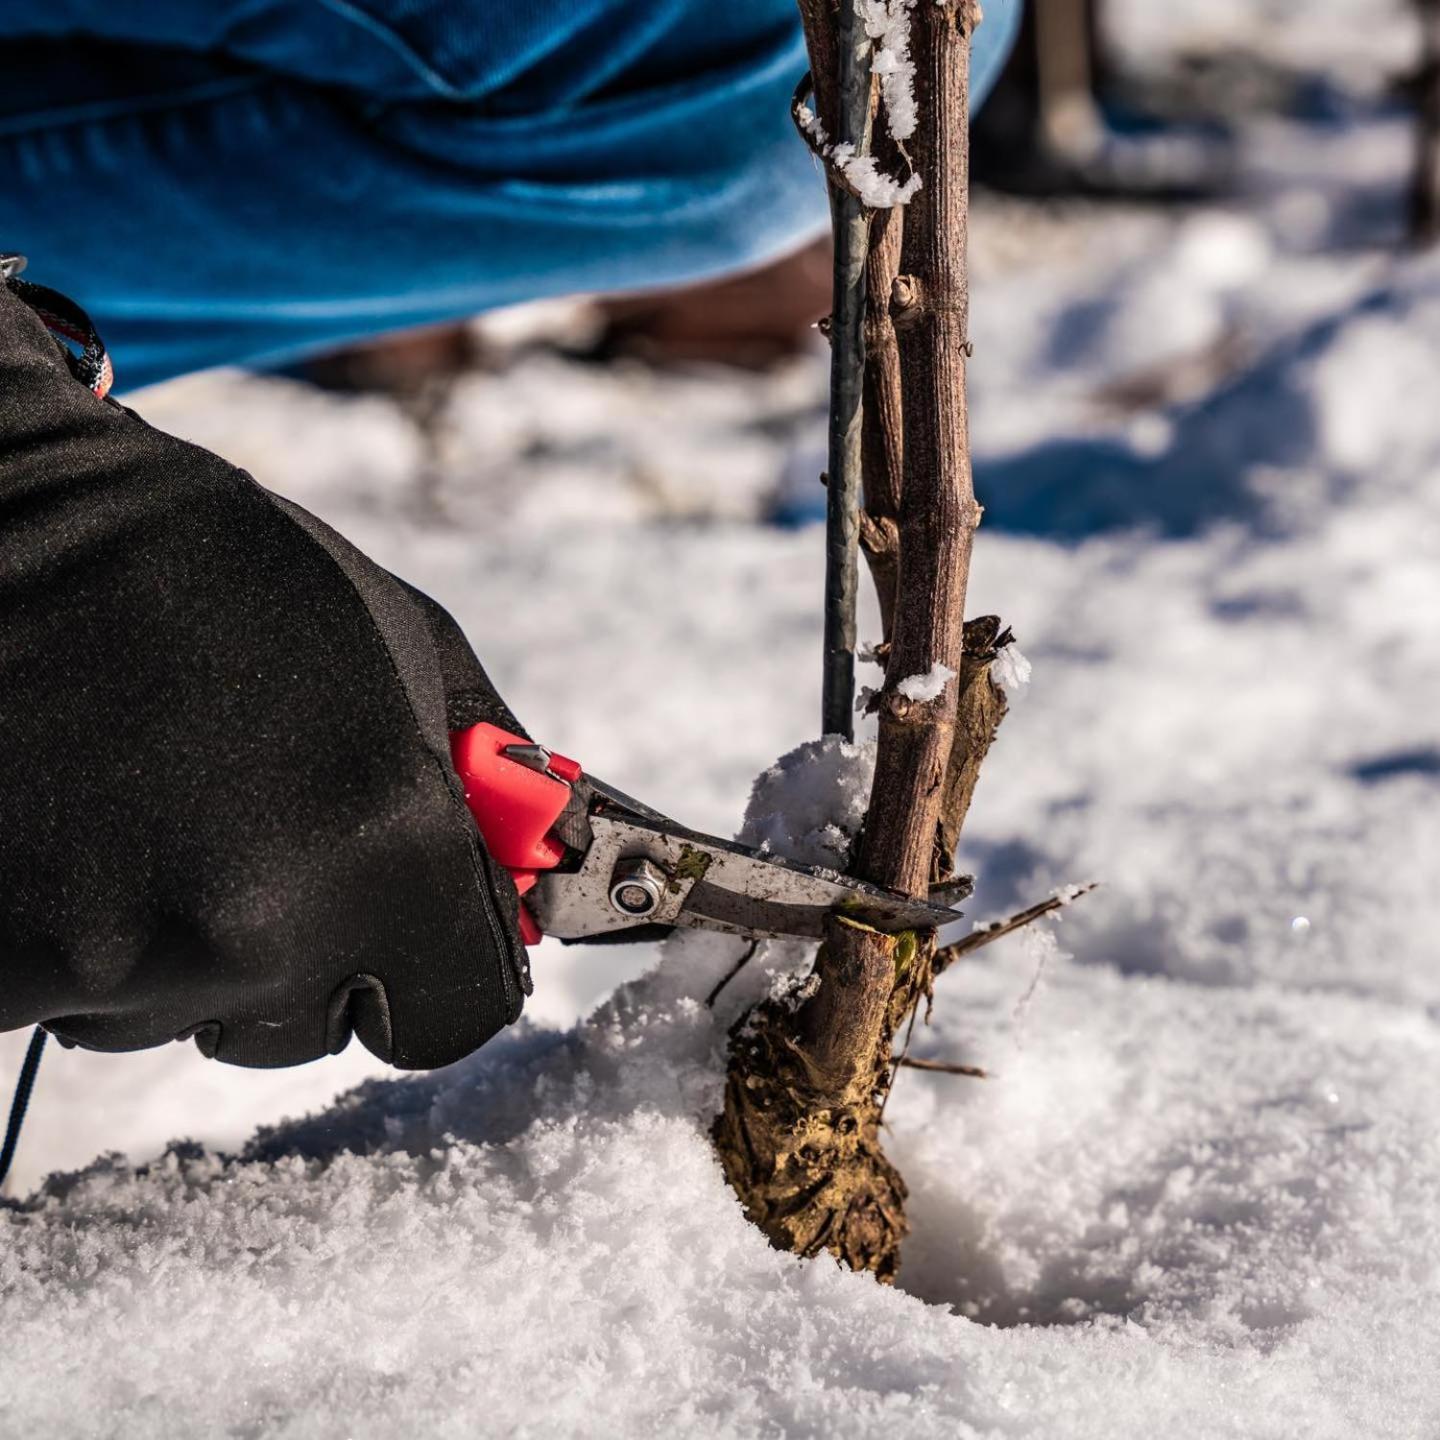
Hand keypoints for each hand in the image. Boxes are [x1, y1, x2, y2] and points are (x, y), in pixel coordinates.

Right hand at [0, 278, 527, 1068]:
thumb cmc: (207, 561)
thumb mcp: (403, 642)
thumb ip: (482, 786)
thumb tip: (538, 878)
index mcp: (385, 845)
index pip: (455, 1012)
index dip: (435, 964)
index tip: (410, 928)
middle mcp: (258, 926)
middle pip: (310, 1021)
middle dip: (298, 945)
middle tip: (248, 825)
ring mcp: (112, 959)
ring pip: (184, 1007)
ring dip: (179, 935)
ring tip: (145, 800)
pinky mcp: (1, 966)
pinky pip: (75, 994)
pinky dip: (80, 931)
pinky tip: (74, 826)